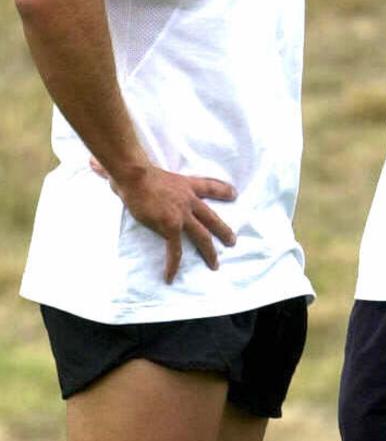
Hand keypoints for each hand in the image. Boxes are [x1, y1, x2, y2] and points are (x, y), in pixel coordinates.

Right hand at [91, 158, 235, 282]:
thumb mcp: (140, 168)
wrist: (135, 175)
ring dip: (210, 251)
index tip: (234, 194)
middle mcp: (188, 200)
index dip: (222, 190)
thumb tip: (95, 163)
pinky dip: (173, 265)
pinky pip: (175, 250)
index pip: (209, 185)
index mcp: (185, 185)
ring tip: (216, 264)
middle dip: (223, 230)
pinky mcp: (171, 227)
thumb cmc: (134, 170)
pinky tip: (170, 277)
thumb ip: (126, 168)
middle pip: (212, 217)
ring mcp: (182, 214)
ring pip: (203, 236)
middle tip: (232, 241)